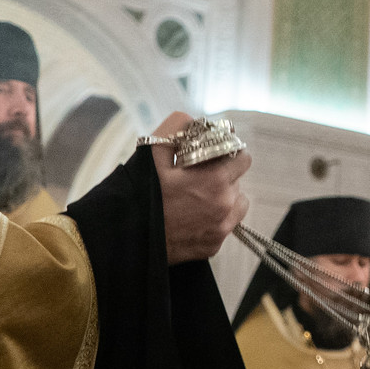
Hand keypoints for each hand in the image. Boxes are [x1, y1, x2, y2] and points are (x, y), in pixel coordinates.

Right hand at [151, 112, 250, 263]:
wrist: (126, 237)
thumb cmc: (139, 193)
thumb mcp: (154, 151)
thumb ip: (178, 127)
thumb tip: (194, 121)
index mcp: (215, 180)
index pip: (243, 158)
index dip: (230, 152)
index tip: (217, 154)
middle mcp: (225, 205)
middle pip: (237, 181)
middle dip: (222, 175)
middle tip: (198, 176)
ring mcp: (221, 229)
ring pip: (236, 205)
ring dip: (224, 198)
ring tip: (197, 198)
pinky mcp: (213, 246)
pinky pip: (224, 226)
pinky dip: (215, 219)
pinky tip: (192, 217)